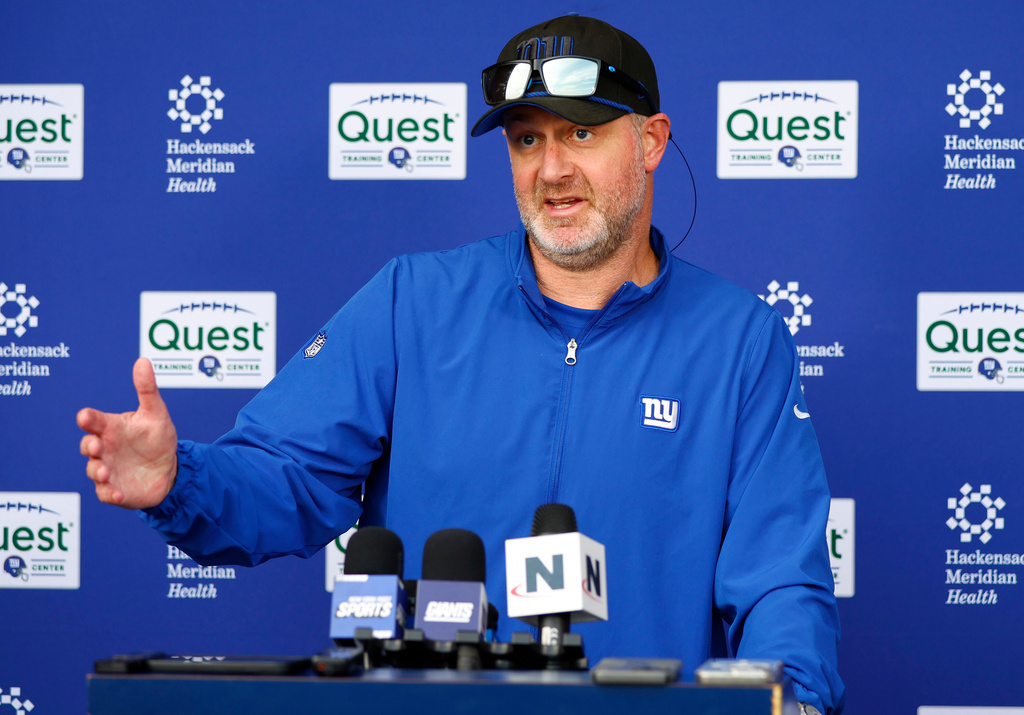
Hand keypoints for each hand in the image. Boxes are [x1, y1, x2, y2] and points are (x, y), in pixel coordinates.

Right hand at [77, 358, 178, 508]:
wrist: (170, 469)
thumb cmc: (157, 438)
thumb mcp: (156, 414)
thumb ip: (147, 390)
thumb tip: (143, 361)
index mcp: (111, 428)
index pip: (93, 421)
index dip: (87, 419)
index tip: (85, 417)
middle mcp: (105, 449)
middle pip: (88, 446)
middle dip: (89, 446)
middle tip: (97, 446)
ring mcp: (107, 470)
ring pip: (93, 470)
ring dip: (97, 471)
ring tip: (106, 470)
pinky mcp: (115, 490)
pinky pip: (105, 494)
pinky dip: (109, 494)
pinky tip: (118, 495)